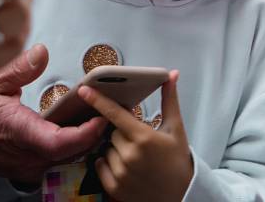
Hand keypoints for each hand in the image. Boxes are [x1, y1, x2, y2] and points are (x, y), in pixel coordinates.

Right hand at [0, 45, 107, 180]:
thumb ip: (19, 69)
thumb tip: (41, 52)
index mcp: (18, 132)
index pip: (60, 142)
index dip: (86, 132)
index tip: (102, 115)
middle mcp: (25, 155)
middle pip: (72, 152)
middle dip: (96, 132)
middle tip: (113, 107)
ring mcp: (25, 165)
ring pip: (67, 158)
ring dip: (87, 139)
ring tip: (101, 113)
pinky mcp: (25, 167)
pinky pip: (56, 160)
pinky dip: (73, 145)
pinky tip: (80, 126)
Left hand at [85, 71, 193, 201]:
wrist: (180, 193)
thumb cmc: (178, 158)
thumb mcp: (176, 128)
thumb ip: (169, 100)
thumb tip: (171, 74)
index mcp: (145, 137)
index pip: (115, 115)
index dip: (98, 100)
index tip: (84, 90)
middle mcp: (130, 154)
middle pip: (112, 132)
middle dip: (122, 132)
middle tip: (140, 140)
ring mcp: (120, 172)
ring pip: (106, 149)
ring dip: (116, 149)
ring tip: (135, 156)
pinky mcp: (114, 187)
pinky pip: (100, 166)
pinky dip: (108, 163)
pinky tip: (125, 166)